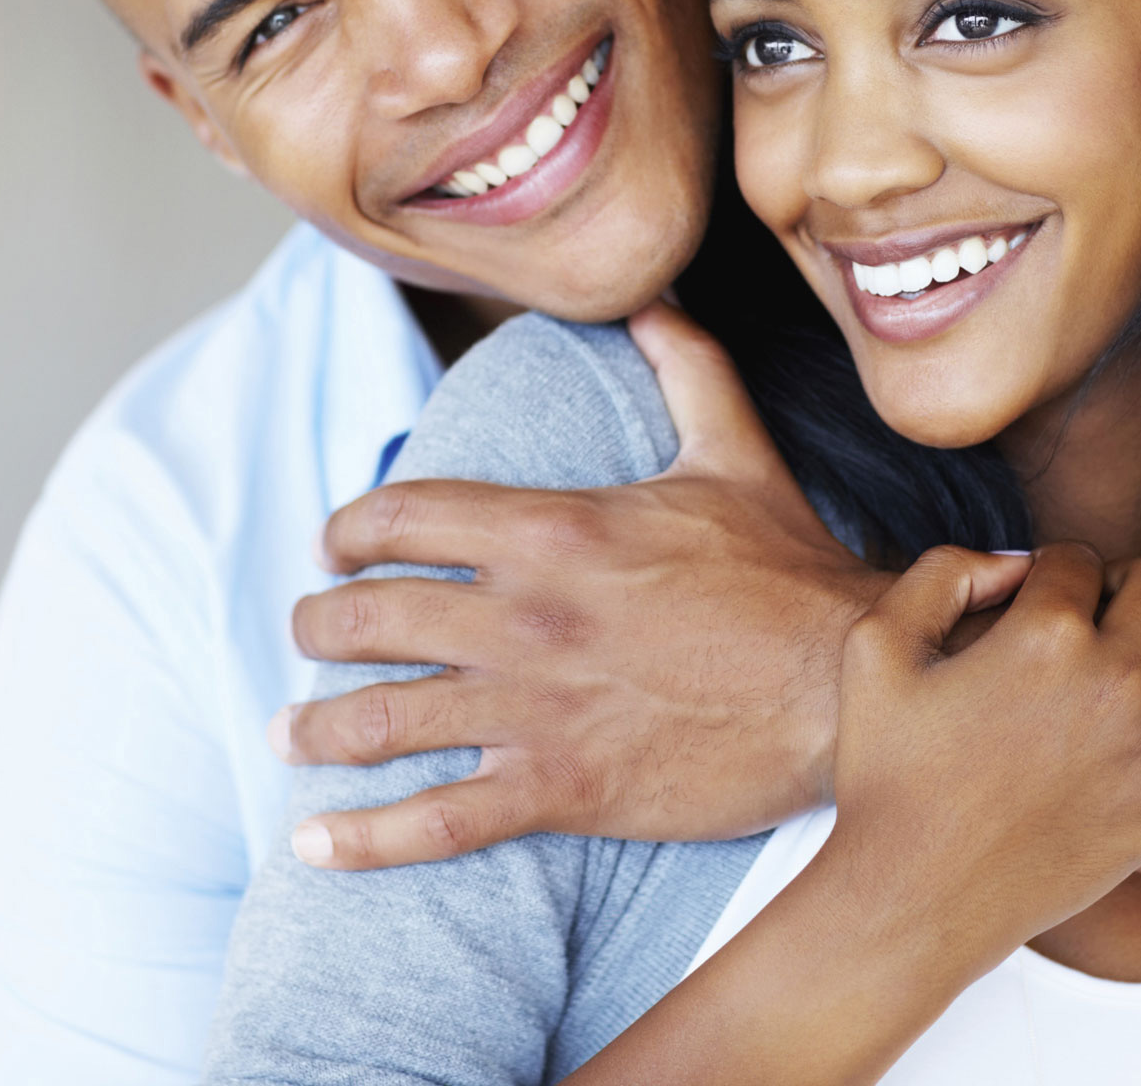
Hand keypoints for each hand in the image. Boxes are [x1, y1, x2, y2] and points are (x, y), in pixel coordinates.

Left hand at [280, 303, 883, 867]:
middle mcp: (526, 615)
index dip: (349, 530)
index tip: (334, 546)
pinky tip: (315, 842)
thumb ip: (684, 365)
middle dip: (319, 625)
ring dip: (318, 725)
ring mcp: (536, 707)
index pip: (404, 516)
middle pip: (371, 617)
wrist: (849, 686)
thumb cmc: (790, 571)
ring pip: (384, 718)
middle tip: (308, 632)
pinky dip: (364, 836)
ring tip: (291, 730)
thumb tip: (655, 298)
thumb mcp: (733, 449)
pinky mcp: (562, 788)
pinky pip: (438, 818)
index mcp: (554, 527)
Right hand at [813, 544, 1140, 1005]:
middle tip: (1099, 610)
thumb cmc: (891, 773)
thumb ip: (944, 570)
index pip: (1071, 556)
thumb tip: (1020, 561)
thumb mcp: (878, 645)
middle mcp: (1114, 678)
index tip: (1027, 604)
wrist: (918, 897)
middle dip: (1128, 579)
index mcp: (1040, 632)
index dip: (1046, 571)